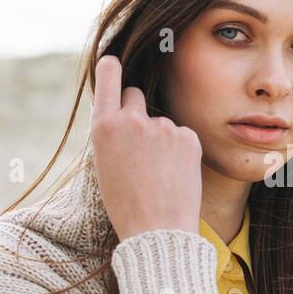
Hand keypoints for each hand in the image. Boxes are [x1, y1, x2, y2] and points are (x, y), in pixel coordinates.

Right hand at [90, 54, 201, 240]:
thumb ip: (113, 133)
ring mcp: (163, 127)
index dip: (111, 67)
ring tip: (158, 174)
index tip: (113, 62)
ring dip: (160, 139)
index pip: (108, 75)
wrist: (157, 231)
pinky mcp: (188, 137)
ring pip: (160, 122)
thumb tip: (125, 113)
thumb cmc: (125, 205)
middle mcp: (133, 120)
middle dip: (135, 111)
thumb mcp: (105, 164)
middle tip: (138, 145)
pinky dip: (180, 150)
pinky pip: (181, 135)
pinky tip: (175, 174)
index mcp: (104, 126)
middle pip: (134, 95)